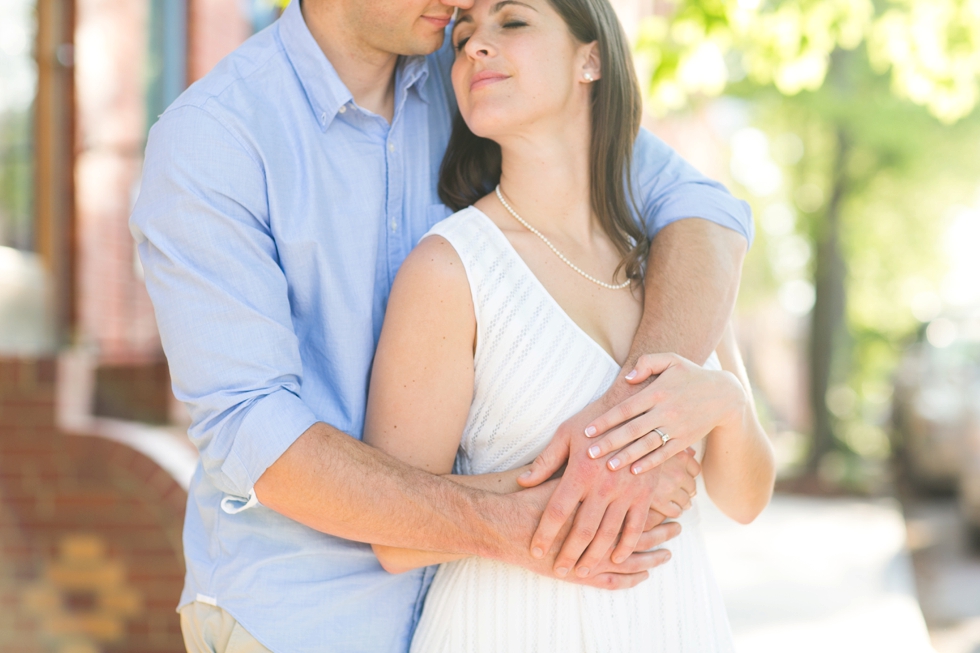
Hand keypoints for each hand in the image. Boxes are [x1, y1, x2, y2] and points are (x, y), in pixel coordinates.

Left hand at [516, 412, 700, 578]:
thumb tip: (522, 482)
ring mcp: (627, 491)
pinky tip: (616, 557)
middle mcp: (604, 485)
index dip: (545, 534)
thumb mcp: (565, 434)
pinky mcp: (645, 493)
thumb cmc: (595, 422)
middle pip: (583, 530)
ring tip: (582, 572)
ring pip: (609, 533)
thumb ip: (545, 462)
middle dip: (569, 554)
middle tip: (559, 571)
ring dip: (595, 556)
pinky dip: (627, 545)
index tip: (536, 550)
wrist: (635, 410)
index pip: (558, 511)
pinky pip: (636, 525)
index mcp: (581, 472)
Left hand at [583, 353, 744, 474]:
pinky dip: (650, 464)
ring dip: (627, 457)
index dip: (605, 420)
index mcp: (657, 392)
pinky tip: (634, 471)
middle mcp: (665, 411)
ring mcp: (676, 428)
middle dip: (610, 442)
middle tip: (589, 454)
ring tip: (608, 467)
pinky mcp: (685, 441)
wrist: (725, 395)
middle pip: (632, 430)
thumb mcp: (671, 359)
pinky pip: (664, 454)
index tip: (587, 430)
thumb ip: (647, 363)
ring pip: (647, 445)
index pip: (626, 408)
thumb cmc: (691, 375)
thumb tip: (628, 378)